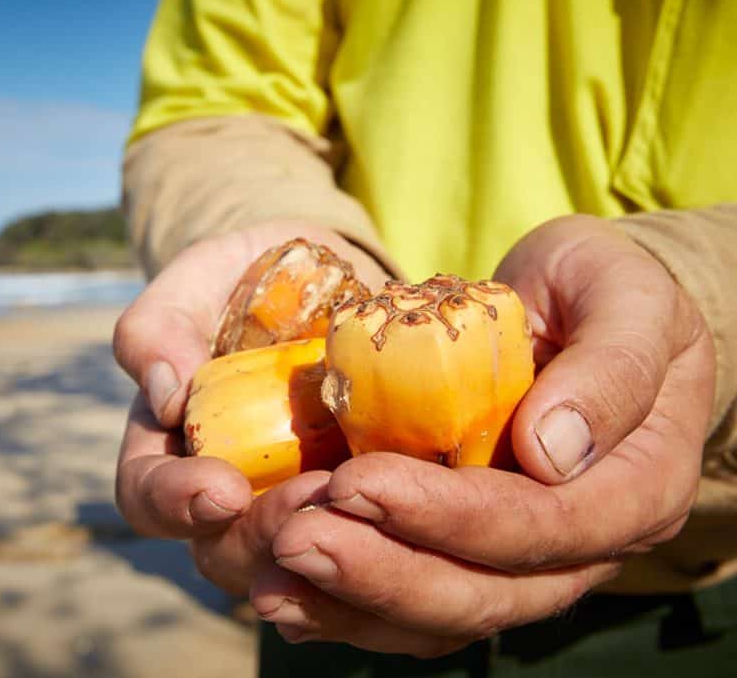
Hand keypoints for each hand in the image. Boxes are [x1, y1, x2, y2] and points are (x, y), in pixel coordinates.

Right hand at [113, 222, 388, 547]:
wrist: (338, 280)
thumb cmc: (252, 277)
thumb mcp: (200, 278)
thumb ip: (162, 325)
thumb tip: (165, 397)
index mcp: (170, 449)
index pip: (148, 498)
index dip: (175, 504)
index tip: (222, 487)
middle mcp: (229, 495)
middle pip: (224, 552)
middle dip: (265, 535)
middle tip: (313, 494)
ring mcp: (298, 507)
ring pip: (299, 567)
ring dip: (329, 546)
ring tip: (365, 500)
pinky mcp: (363, 507)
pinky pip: (368, 550)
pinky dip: (386, 545)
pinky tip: (413, 521)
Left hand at [249, 215, 715, 655]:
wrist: (586, 312)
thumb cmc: (607, 292)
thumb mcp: (627, 296)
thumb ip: (610, 367)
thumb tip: (550, 451)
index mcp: (638, 489)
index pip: (545, 527)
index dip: (451, 516)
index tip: (357, 482)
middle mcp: (581, 546)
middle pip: (485, 594)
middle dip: (383, 572)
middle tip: (295, 538)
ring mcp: (522, 560)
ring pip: (440, 616)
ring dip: (350, 602)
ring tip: (271, 577)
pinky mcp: (466, 553)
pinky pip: (410, 604)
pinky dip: (344, 606)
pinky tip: (281, 591)